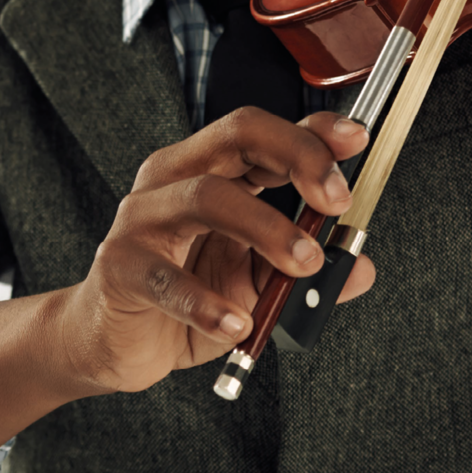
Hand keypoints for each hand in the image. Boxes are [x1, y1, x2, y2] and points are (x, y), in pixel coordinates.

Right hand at [57, 108, 375, 392]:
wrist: (111, 343)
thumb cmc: (185, 296)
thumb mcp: (256, 279)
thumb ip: (305, 270)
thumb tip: (360, 268)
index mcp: (209, 168)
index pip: (262, 129)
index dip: (312, 130)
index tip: (357, 140)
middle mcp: (174, 177)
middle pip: (237, 136)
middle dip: (297, 157)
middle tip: (337, 200)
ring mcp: (142, 218)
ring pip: (208, 197)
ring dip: (267, 228)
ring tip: (303, 264)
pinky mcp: (119, 266)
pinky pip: (166, 278)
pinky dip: (208, 302)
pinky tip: (239, 322)